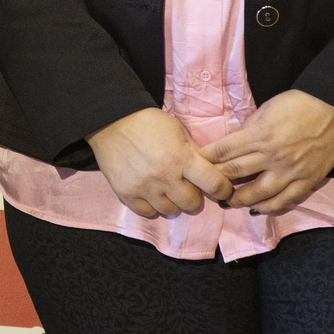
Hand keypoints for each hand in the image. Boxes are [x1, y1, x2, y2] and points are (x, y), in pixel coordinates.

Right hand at [87, 107, 233, 218]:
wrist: (111, 121)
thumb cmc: (148, 123)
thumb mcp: (178, 131)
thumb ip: (195, 153)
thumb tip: (211, 172)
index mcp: (181, 158)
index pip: (214, 185)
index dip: (222, 189)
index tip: (220, 189)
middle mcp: (164, 176)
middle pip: (192, 203)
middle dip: (194, 195)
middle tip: (187, 185)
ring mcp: (144, 188)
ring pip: (170, 210)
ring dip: (172, 201)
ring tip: (167, 188)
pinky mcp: (126, 194)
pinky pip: (148, 212)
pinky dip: (152, 205)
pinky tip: (151, 193)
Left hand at [204, 90, 333, 214]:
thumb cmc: (300, 104)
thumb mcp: (267, 109)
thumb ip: (249, 129)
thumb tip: (233, 145)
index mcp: (260, 135)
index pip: (224, 152)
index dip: (207, 160)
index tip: (196, 165)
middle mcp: (273, 156)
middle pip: (235, 173)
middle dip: (217, 181)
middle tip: (206, 187)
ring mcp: (291, 171)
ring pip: (258, 194)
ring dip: (239, 200)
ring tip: (228, 202)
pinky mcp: (308, 181)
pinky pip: (285, 201)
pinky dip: (270, 208)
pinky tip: (258, 209)